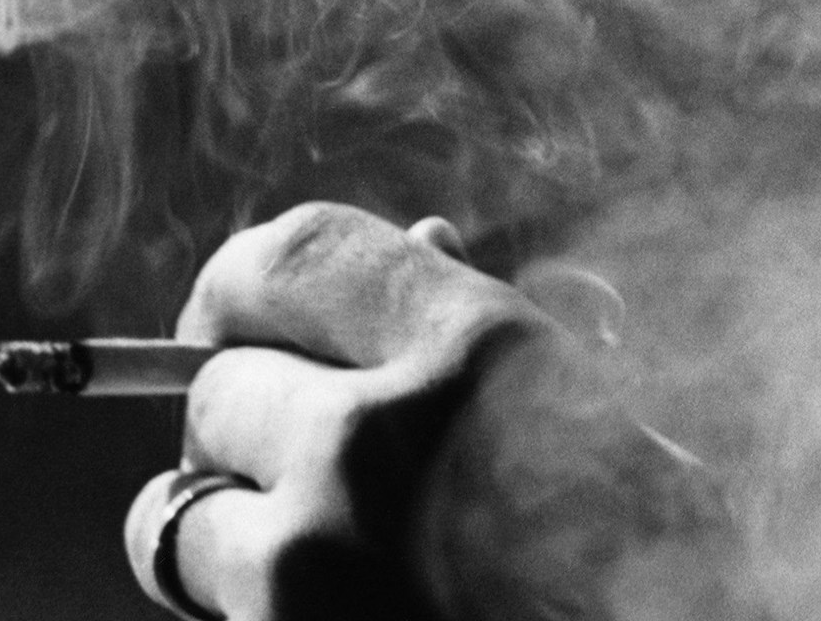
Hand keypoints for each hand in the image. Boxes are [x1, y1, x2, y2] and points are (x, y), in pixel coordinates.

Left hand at [123, 203, 739, 620]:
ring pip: (178, 501)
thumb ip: (491, 339)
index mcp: (485, 351)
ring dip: (224, 529)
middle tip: (314, 479)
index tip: (237, 322)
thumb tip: (423, 237)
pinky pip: (189, 585)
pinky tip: (322, 608)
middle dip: (249, 430)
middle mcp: (386, 435)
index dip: (245, 289)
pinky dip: (228, 603)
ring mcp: (321, 551)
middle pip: (218, 378)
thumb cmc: (643, 555)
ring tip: (315, 563)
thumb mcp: (601, 424)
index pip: (292, 255)